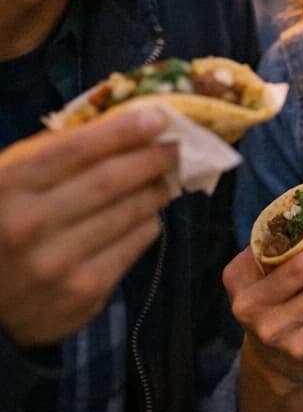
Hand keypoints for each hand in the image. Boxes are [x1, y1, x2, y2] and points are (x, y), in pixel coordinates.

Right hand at [0, 107, 176, 345]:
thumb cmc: (2, 220)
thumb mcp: (10, 177)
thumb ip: (57, 149)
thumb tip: (127, 121)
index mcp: (7, 186)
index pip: (77, 148)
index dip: (123, 130)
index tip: (158, 118)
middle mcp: (28, 226)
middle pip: (110, 180)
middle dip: (153, 158)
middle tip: (177, 147)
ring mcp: (56, 264)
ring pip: (130, 213)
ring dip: (156, 190)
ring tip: (165, 179)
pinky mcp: (82, 293)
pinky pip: (134, 245)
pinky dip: (147, 224)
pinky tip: (146, 215)